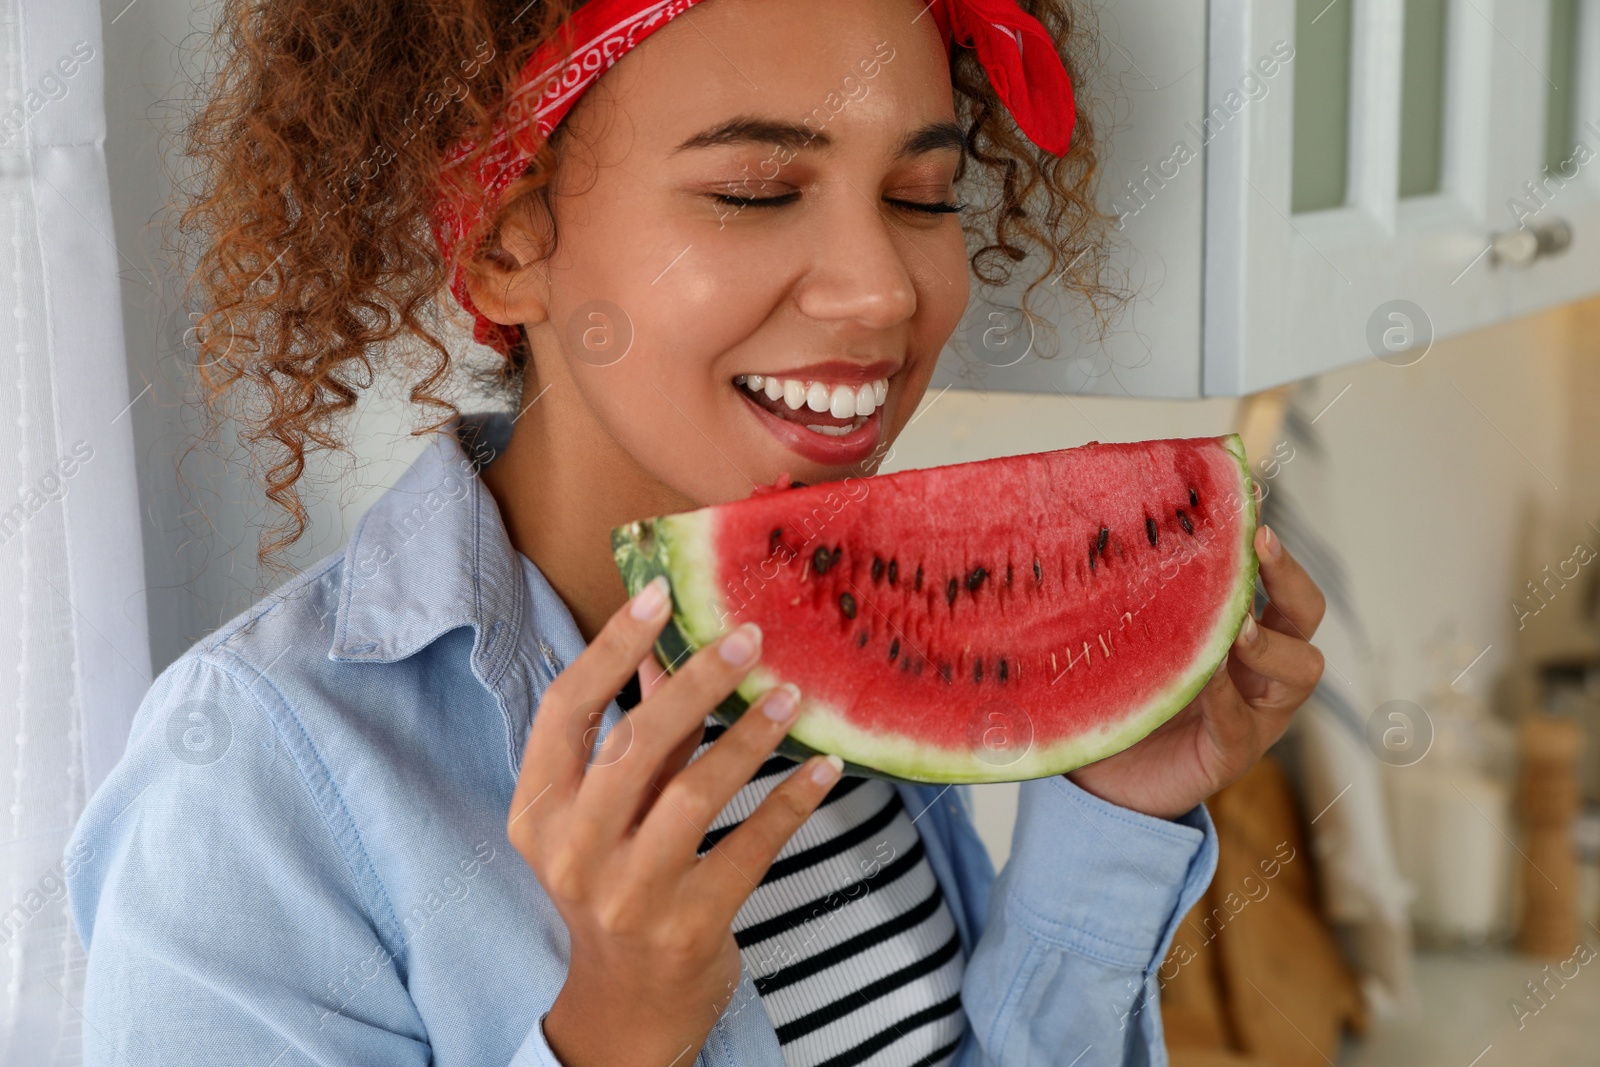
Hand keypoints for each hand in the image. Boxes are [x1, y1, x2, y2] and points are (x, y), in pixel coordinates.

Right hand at [506, 576, 842, 1066]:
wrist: (626, 1004)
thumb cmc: (615, 884)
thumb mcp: (604, 814)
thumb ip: (633, 739)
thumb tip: (671, 650)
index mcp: (538, 811)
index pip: (565, 711)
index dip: (611, 648)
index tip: (660, 596)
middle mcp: (573, 851)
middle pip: (634, 744)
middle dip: (696, 681)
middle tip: (749, 637)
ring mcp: (628, 893)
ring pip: (694, 793)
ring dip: (750, 736)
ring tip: (792, 695)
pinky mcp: (689, 926)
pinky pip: (751, 846)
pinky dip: (790, 800)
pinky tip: (824, 768)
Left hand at [1066, 525, 1326, 819]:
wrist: (1102, 780)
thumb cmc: (1121, 696)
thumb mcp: (1132, 636)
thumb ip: (1136, 593)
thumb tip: (1108, 514)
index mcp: (1246, 634)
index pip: (1279, 582)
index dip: (1271, 547)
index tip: (1252, 505)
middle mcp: (1264, 669)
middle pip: (1308, 613)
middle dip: (1289, 577)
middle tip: (1258, 545)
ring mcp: (1257, 714)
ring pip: (1301, 668)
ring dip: (1269, 641)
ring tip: (1234, 625)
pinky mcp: (1233, 754)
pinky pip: (1241, 722)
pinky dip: (1224, 695)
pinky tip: (1202, 676)